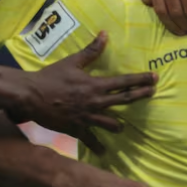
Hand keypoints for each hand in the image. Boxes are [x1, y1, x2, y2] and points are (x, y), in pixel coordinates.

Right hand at [21, 33, 156, 153]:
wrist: (31, 96)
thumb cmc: (51, 77)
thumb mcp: (72, 62)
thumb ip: (91, 51)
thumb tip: (105, 34)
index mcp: (95, 85)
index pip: (124, 82)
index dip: (141, 79)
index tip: (155, 78)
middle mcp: (95, 102)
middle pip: (124, 100)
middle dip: (140, 96)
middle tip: (153, 93)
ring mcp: (87, 117)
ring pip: (112, 124)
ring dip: (119, 126)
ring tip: (124, 127)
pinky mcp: (77, 129)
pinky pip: (91, 140)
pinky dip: (97, 146)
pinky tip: (103, 153)